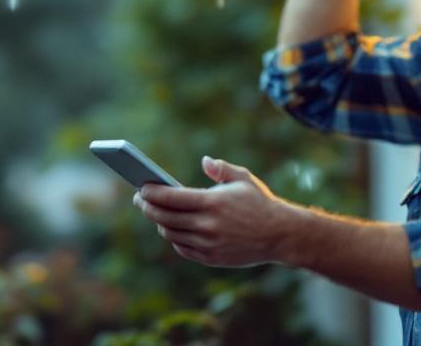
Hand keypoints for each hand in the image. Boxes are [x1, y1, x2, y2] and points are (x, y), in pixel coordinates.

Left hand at [133, 156, 300, 267]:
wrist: (280, 235)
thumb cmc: (260, 202)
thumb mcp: (243, 179)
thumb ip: (221, 169)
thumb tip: (204, 161)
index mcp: (213, 203)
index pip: (171, 198)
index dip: (152, 193)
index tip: (141, 188)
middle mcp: (207, 226)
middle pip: (165, 217)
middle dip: (147, 207)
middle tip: (140, 199)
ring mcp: (208, 244)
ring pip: (171, 234)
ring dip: (160, 223)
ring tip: (155, 213)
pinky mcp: (211, 259)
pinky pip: (183, 249)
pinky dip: (174, 238)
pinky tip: (173, 228)